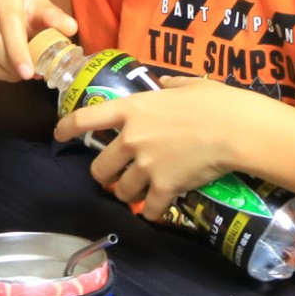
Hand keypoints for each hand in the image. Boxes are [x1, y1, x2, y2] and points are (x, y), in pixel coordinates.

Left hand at [56, 75, 249, 218]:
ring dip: (126, 194)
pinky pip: (149, 209)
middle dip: (103, 175)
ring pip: (120, 190)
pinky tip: (157, 209)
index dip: (67, 127)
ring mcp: (146, 164)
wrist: (236, 130)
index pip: (86, 118)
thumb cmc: (215, 102)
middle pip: (99, 167)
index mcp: (132, 109)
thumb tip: (165, 84)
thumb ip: (170, 86)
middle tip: (111, 177)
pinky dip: (152, 212)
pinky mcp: (164, 186)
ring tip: (135, 194)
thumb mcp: (187, 84)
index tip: (58, 134)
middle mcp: (131, 138)